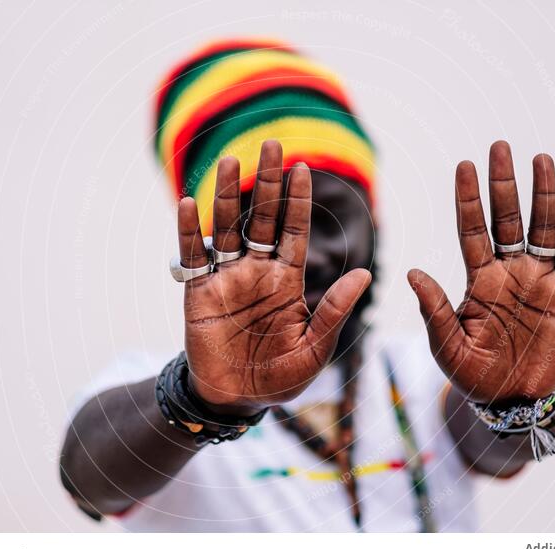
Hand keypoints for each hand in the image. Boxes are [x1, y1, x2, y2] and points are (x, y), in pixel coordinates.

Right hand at [177, 140, 370, 413]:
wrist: (237, 399)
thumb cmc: (281, 377)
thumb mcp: (315, 348)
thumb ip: (334, 311)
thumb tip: (365, 273)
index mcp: (288, 280)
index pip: (294, 231)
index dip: (297, 200)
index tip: (303, 167)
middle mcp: (258, 271)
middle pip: (262, 218)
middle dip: (267, 183)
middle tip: (271, 144)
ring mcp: (228, 279)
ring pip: (227, 228)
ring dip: (226, 195)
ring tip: (228, 160)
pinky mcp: (199, 293)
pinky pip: (193, 257)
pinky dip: (190, 232)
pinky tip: (189, 204)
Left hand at [408, 141, 554, 401]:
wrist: (512, 399)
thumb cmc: (473, 373)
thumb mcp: (446, 344)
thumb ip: (434, 308)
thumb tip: (412, 271)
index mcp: (478, 279)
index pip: (471, 229)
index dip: (468, 198)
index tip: (464, 166)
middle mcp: (508, 271)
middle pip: (506, 218)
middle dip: (503, 184)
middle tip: (499, 147)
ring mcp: (538, 280)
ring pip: (541, 228)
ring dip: (543, 195)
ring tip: (541, 160)